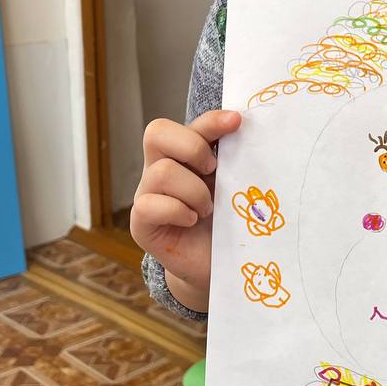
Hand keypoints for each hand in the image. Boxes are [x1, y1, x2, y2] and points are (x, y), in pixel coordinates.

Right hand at [129, 110, 241, 312]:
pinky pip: (149, 205)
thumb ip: (233, 158)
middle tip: (213, 171)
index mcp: (183, 154)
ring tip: (208, 209)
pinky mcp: (141, 224)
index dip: (211, 120)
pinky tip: (192, 221)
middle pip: (157, 132)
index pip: (188, 125)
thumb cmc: (228, 221)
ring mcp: (146, 195)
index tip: (237, 122)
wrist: (220, 265)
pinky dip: (178, 211)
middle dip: (192, 148)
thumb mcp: (233, 185)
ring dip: (194, 191)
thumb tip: (245, 129)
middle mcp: (159, 168)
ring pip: (161, 172)